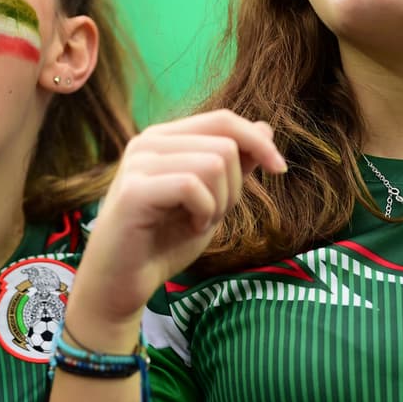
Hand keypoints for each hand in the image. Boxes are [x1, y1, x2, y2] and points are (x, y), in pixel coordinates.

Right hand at [65, 110, 285, 344]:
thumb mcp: (212, 200)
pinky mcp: (135, 189)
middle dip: (236, 187)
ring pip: (214, 163)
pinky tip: (190, 227)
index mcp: (164, 138)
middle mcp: (148, 141)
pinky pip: (193, 186)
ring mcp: (138, 162)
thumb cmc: (162, 242)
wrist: (122, 282)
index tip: (279, 169)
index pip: (222, 119)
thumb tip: (266, 127)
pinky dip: (204, 212)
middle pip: (225, 143)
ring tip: (199, 222)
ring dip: (220, 202)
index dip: (258, 140)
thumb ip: (234, 166)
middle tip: (213, 215)